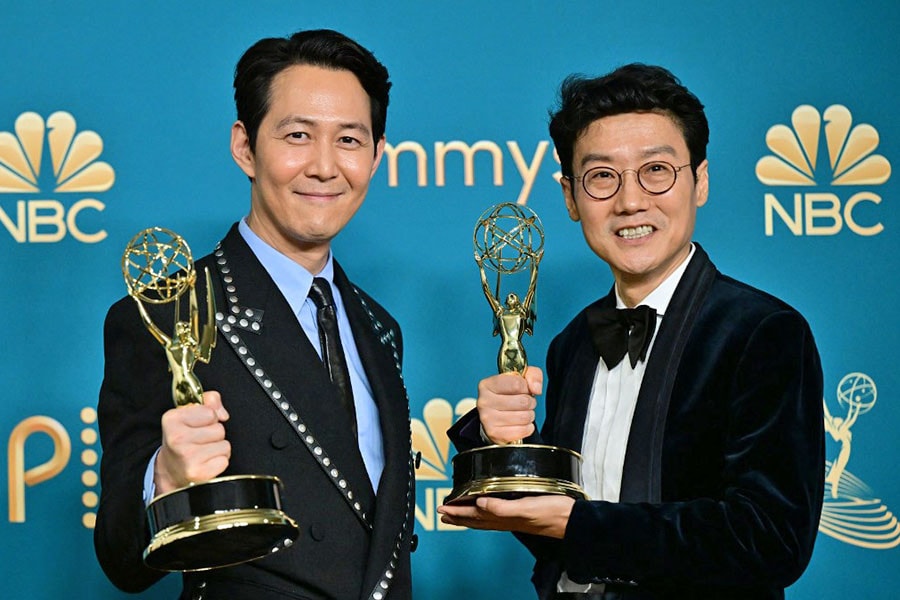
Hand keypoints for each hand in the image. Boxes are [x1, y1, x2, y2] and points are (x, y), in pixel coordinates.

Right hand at [154, 390, 230, 494]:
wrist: (171, 470)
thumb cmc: (183, 438)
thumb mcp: (189, 412)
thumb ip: (210, 400)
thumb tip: (223, 414)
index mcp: (172, 419)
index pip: (210, 412)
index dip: (209, 418)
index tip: (197, 425)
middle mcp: (177, 438)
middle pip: (219, 429)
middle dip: (214, 434)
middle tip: (200, 440)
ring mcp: (187, 457)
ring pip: (224, 445)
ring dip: (218, 448)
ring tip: (203, 451)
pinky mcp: (197, 473)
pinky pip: (224, 460)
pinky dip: (219, 461)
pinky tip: (205, 462)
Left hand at [438, 494, 574, 538]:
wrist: (572, 520)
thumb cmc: (552, 514)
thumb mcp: (526, 508)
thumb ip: (502, 508)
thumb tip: (480, 504)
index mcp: (504, 518)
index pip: (474, 516)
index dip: (458, 512)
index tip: (444, 508)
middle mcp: (506, 519)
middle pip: (476, 519)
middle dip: (459, 515)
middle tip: (444, 512)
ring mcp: (513, 517)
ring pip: (484, 518)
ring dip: (469, 515)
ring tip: (458, 513)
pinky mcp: (521, 513)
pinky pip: (496, 515)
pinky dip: (486, 512)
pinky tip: (487, 509)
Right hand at [477, 366, 542, 443]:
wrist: (495, 417)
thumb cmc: (509, 395)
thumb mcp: (521, 378)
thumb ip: (533, 375)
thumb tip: (536, 389)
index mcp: (487, 384)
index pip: (516, 383)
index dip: (526, 387)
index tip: (524, 389)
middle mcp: (484, 401)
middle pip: (522, 401)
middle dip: (530, 402)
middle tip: (525, 403)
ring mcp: (487, 419)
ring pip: (524, 417)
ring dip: (529, 415)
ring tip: (522, 412)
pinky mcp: (494, 434)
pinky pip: (523, 430)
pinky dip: (527, 428)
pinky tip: (520, 424)